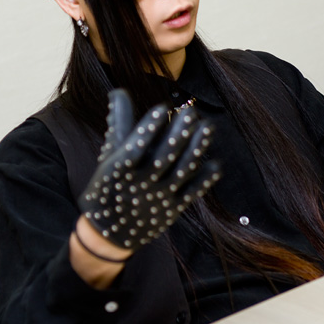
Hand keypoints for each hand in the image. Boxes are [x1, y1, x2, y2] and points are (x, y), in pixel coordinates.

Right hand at [78, 89, 220, 252]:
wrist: (108, 233)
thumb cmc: (109, 183)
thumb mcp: (109, 154)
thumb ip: (118, 122)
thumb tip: (119, 91)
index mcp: (119, 169)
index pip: (134, 147)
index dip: (147, 128)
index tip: (161, 108)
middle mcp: (140, 184)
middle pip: (163, 156)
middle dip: (179, 133)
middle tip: (191, 112)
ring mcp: (158, 197)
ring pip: (181, 172)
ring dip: (196, 149)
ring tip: (208, 127)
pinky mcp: (172, 209)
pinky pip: (191, 193)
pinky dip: (204, 179)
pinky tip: (215, 163)